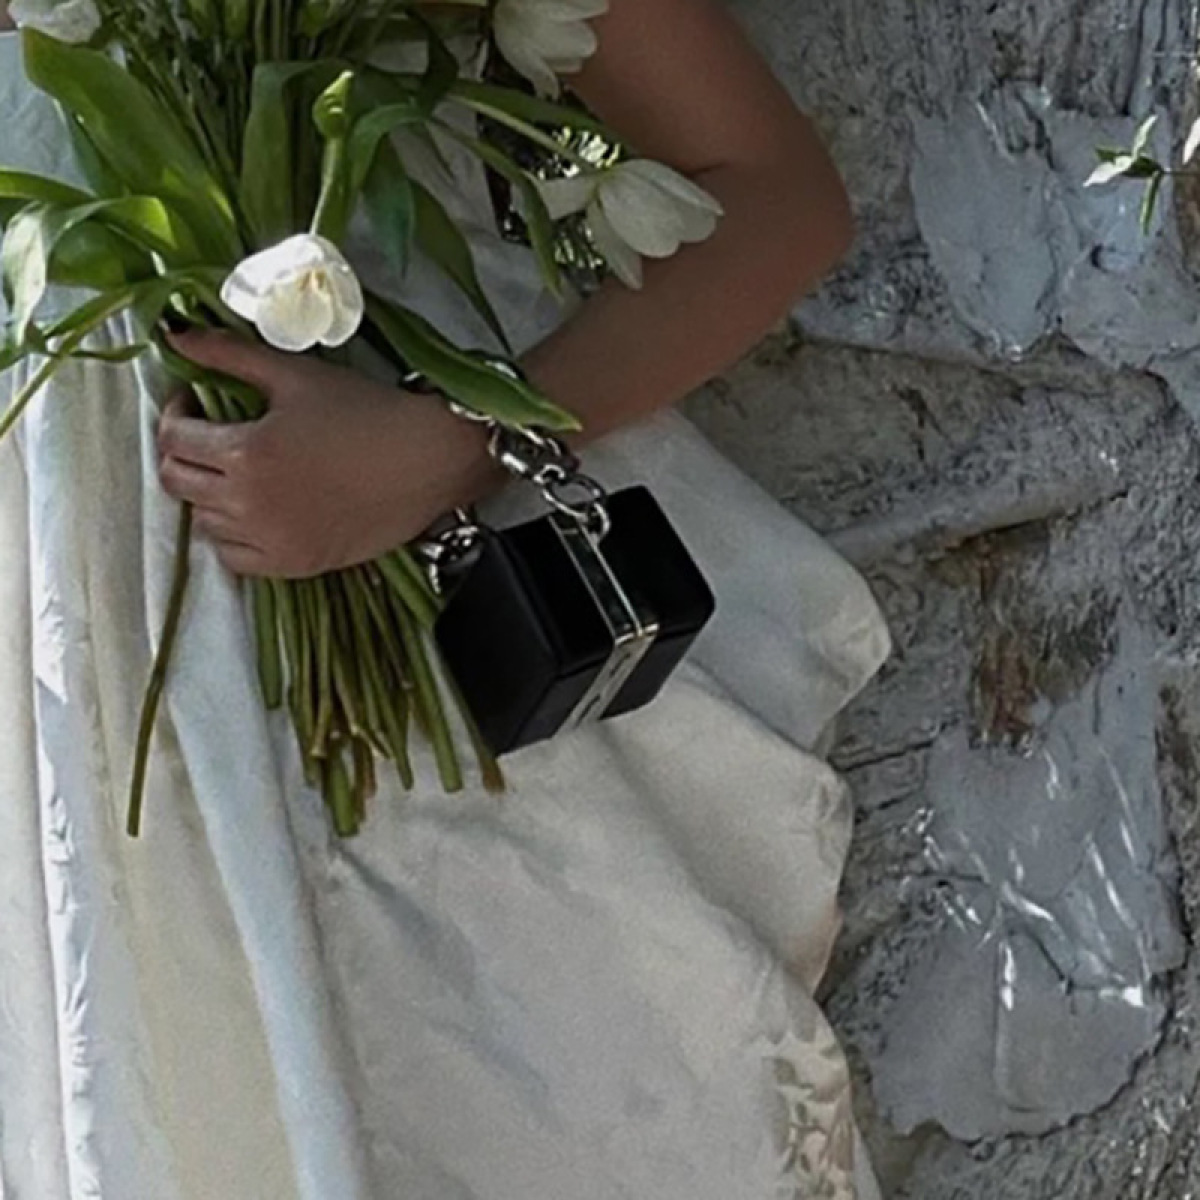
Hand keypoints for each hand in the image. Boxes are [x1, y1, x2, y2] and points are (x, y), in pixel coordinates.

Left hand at [157, 329, 495, 577]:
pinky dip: (234, 536)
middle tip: (211, 435)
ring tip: (241, 471)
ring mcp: (271, 541)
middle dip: (185, 452)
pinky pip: (235, 559)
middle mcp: (250, 504)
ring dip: (210, 494)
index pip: (173, 439)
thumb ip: (229, 354)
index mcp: (247, 452)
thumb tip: (174, 334)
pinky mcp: (295, 565)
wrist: (428, 460)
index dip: (177, 413)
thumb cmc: (367, 412)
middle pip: (178, 483)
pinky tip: (258, 510)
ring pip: (204, 522)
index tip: (196, 402)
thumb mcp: (295, 374)